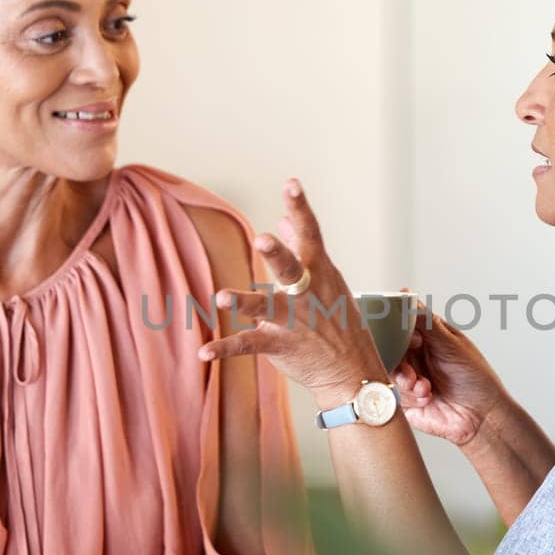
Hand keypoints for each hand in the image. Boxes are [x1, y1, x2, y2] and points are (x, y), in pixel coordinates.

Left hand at [198, 178, 385, 404]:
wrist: (351, 370)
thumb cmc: (339, 320)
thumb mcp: (327, 281)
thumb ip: (301, 250)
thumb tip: (284, 221)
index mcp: (319, 272)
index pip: (311, 234)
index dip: (301, 208)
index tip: (290, 184)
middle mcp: (306, 293)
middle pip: (290, 268)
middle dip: (277, 254)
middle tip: (263, 239)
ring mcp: (292, 320)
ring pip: (264, 307)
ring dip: (243, 301)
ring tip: (221, 297)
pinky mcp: (278, 345)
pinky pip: (247, 345)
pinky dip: (224, 348)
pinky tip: (204, 352)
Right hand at [392, 298, 507, 445]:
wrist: (481, 418)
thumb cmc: (476, 379)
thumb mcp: (452, 346)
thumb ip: (427, 323)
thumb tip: (408, 296)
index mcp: (427, 337)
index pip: (401, 326)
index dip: (398, 331)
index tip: (409, 339)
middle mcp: (416, 356)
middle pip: (390, 350)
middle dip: (400, 360)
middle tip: (412, 366)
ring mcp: (410, 377)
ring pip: (390, 372)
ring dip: (405, 380)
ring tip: (424, 386)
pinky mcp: (405, 400)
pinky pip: (395, 393)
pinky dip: (411, 396)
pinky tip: (428, 397)